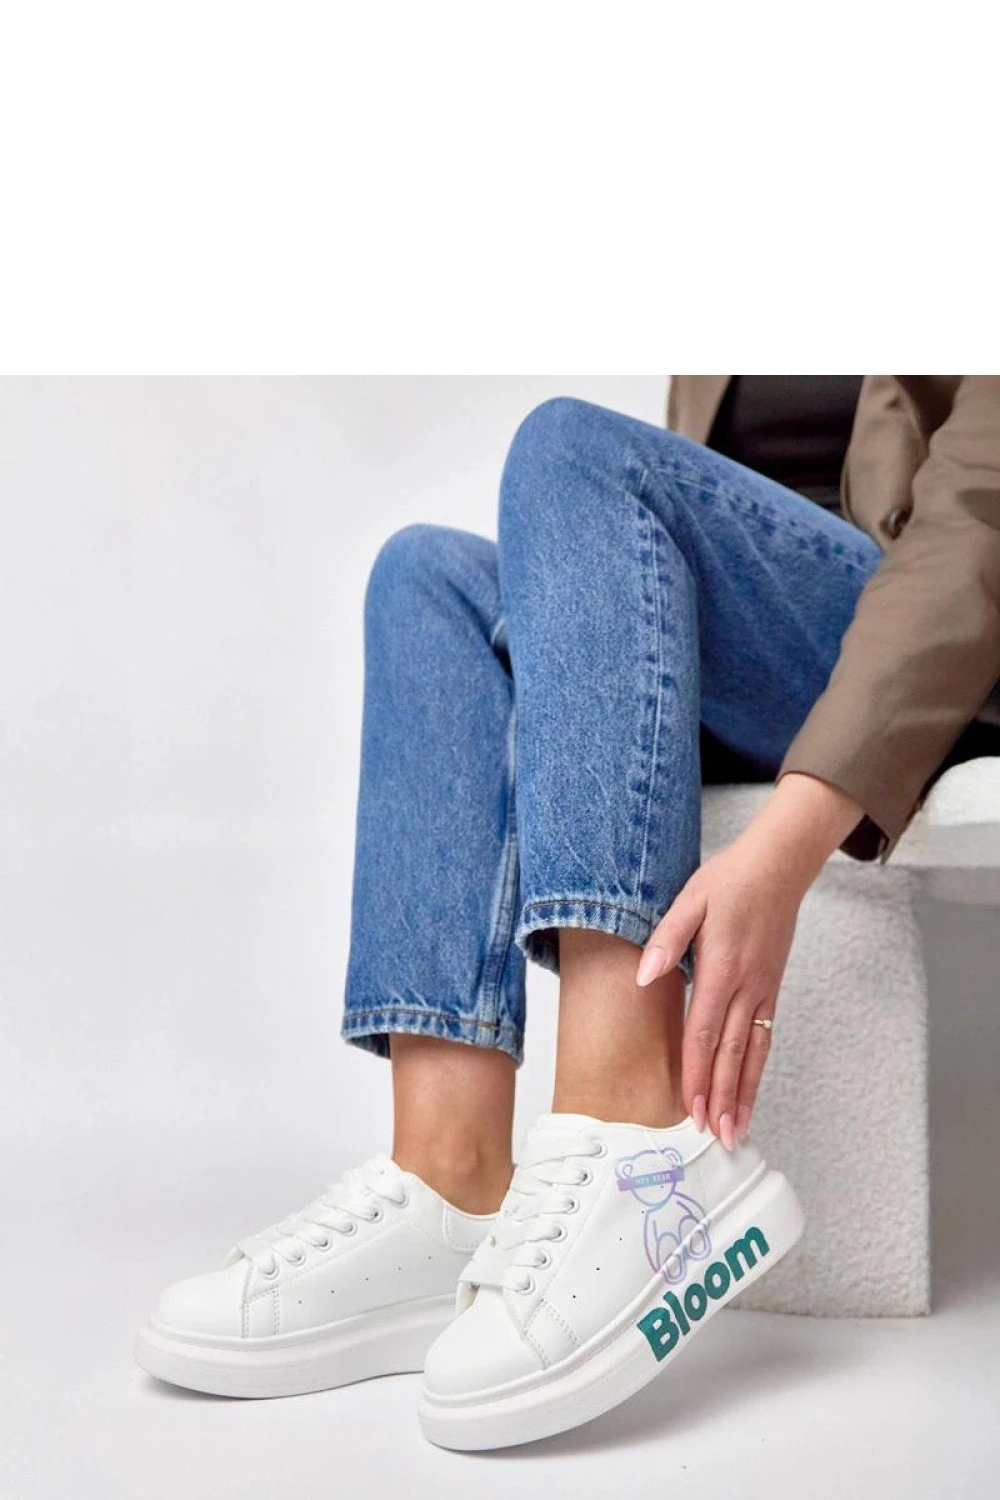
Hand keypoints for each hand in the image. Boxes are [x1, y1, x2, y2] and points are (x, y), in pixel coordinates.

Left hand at [636, 773, 862, 1146]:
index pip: (705, 1032)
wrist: (779, 865)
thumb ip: (666, 939)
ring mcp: (763, 989)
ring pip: (753, 1052)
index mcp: (721, 968)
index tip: (690, 1105)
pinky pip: (765, 1036)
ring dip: (744, 1093)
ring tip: (737, 1130)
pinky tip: (751, 1089)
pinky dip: (757, 1067)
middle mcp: (746, 986)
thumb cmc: (731, 879)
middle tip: (715, 1136)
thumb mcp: (690, 898)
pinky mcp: (772, 986)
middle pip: (731, 1053)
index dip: (697, 1072)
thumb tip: (644, 975)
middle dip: (722, 1097)